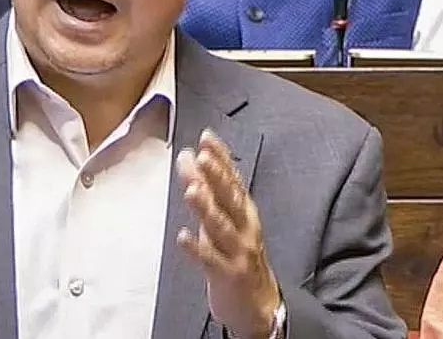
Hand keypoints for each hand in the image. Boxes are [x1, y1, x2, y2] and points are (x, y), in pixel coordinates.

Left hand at [176, 130, 280, 338]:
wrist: (259, 305)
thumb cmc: (238, 255)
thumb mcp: (228, 220)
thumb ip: (211, 191)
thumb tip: (190, 158)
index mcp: (245, 212)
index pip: (233, 178)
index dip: (221, 157)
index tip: (207, 137)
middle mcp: (244, 228)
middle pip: (230, 198)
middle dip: (216, 176)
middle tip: (201, 156)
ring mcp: (237, 251)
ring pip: (221, 226)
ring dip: (206, 208)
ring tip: (192, 190)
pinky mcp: (227, 275)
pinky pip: (211, 260)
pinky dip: (197, 248)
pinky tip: (183, 237)